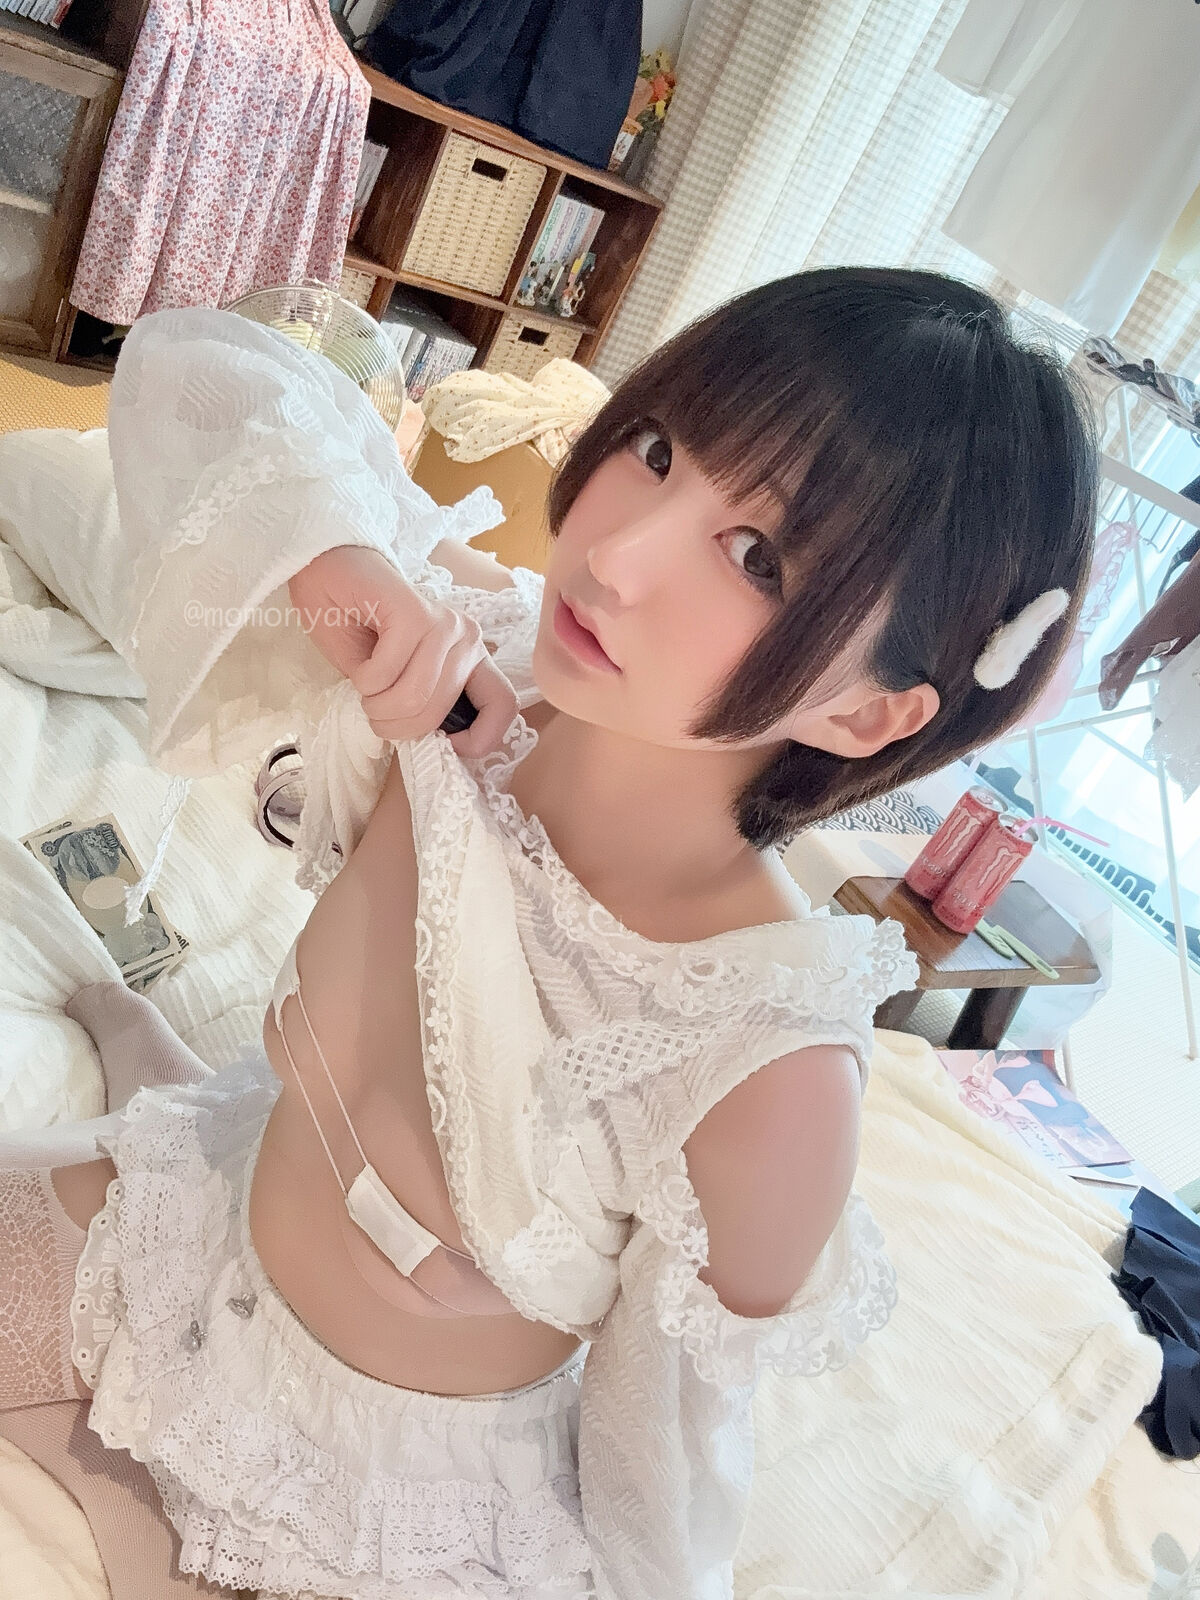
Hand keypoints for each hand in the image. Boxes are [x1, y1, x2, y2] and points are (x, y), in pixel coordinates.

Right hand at [289, 545, 519, 757]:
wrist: (328, 572)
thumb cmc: (359, 627)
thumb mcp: (396, 680)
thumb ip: (422, 705)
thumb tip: (430, 743)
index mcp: (471, 656)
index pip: (503, 705)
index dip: (479, 739)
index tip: (441, 744)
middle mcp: (466, 638)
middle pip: (439, 713)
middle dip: (396, 726)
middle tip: (373, 712)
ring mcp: (443, 624)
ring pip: (414, 697)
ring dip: (376, 706)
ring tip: (364, 689)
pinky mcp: (413, 613)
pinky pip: (386, 674)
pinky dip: (364, 681)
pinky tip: (360, 665)